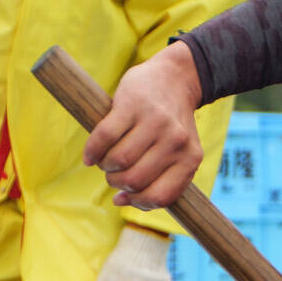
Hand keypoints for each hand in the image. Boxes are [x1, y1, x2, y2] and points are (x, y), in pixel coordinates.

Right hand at [81, 43, 204, 208]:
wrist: (174, 78)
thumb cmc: (170, 124)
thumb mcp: (178, 153)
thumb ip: (158, 179)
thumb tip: (119, 201)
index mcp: (190, 159)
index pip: (161, 197)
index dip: (137, 202)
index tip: (123, 196)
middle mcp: (176, 142)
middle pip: (135, 180)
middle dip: (116, 182)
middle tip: (113, 174)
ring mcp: (154, 122)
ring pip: (119, 161)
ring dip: (106, 167)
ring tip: (106, 161)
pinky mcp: (131, 104)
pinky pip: (104, 137)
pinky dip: (92, 151)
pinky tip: (91, 155)